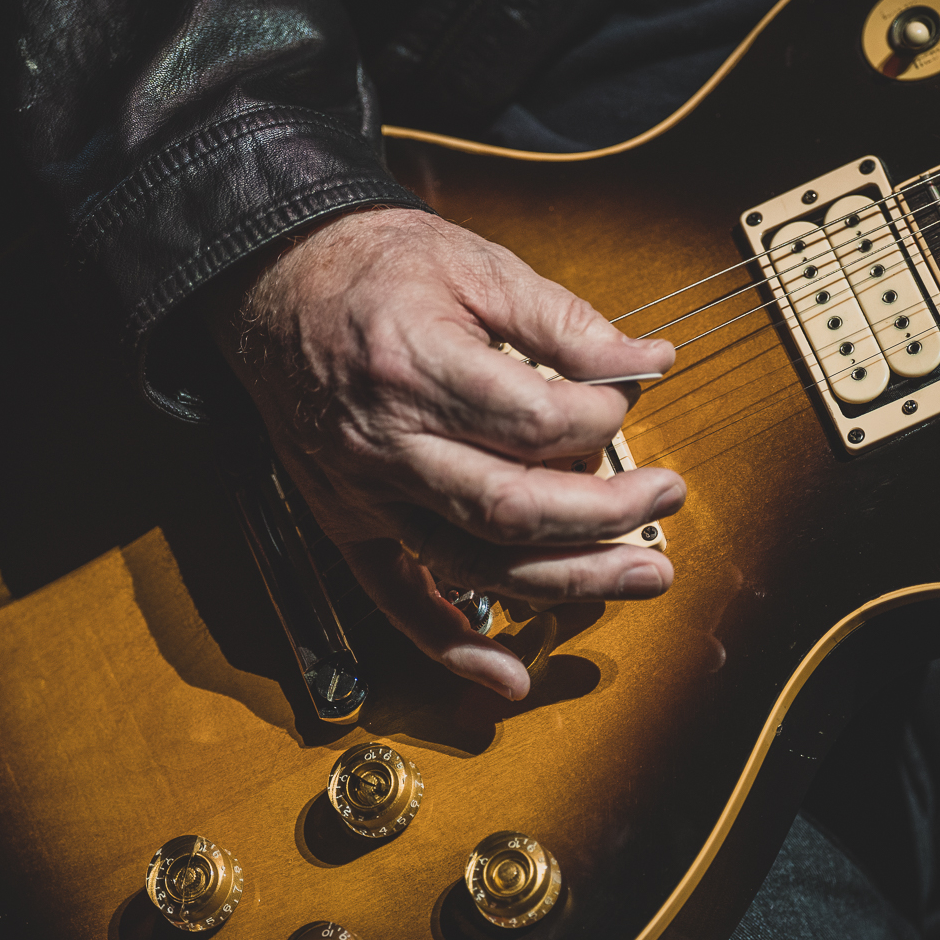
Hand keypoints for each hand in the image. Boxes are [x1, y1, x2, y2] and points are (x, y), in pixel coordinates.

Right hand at [209, 208, 683, 699]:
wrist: (271, 282)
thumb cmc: (371, 267)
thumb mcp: (474, 265)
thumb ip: (563, 321)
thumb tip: (649, 361)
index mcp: (416, 367)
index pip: (534, 422)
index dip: (600, 419)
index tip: (626, 401)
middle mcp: (387, 442)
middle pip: (515, 509)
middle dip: (608, 516)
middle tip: (667, 498)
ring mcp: (365, 492)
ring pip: (476, 564)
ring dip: (568, 583)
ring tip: (641, 575)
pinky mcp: (348, 521)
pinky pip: (395, 599)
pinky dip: (451, 645)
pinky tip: (508, 674)